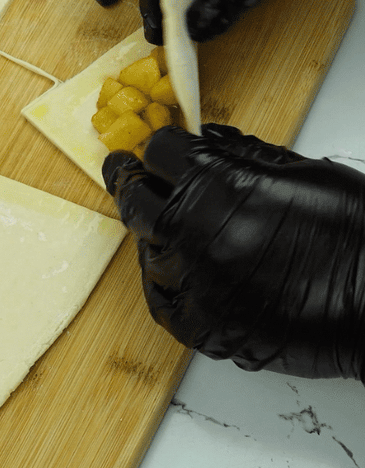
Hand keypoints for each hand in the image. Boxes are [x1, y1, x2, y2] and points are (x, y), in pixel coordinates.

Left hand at [104, 124, 364, 377]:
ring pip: (149, 253)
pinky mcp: (200, 327)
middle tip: (126, 175)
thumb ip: (245, 155)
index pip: (162, 155)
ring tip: (163, 226)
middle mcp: (195, 236)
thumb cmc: (357, 233)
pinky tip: (171, 271)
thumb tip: (207, 140)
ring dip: (153, 235)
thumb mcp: (304, 172)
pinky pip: (162, 302)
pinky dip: (163, 283)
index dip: (157, 148)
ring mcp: (193, 285)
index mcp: (220, 186)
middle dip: (134, 185)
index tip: (151, 149)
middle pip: (139, 204)